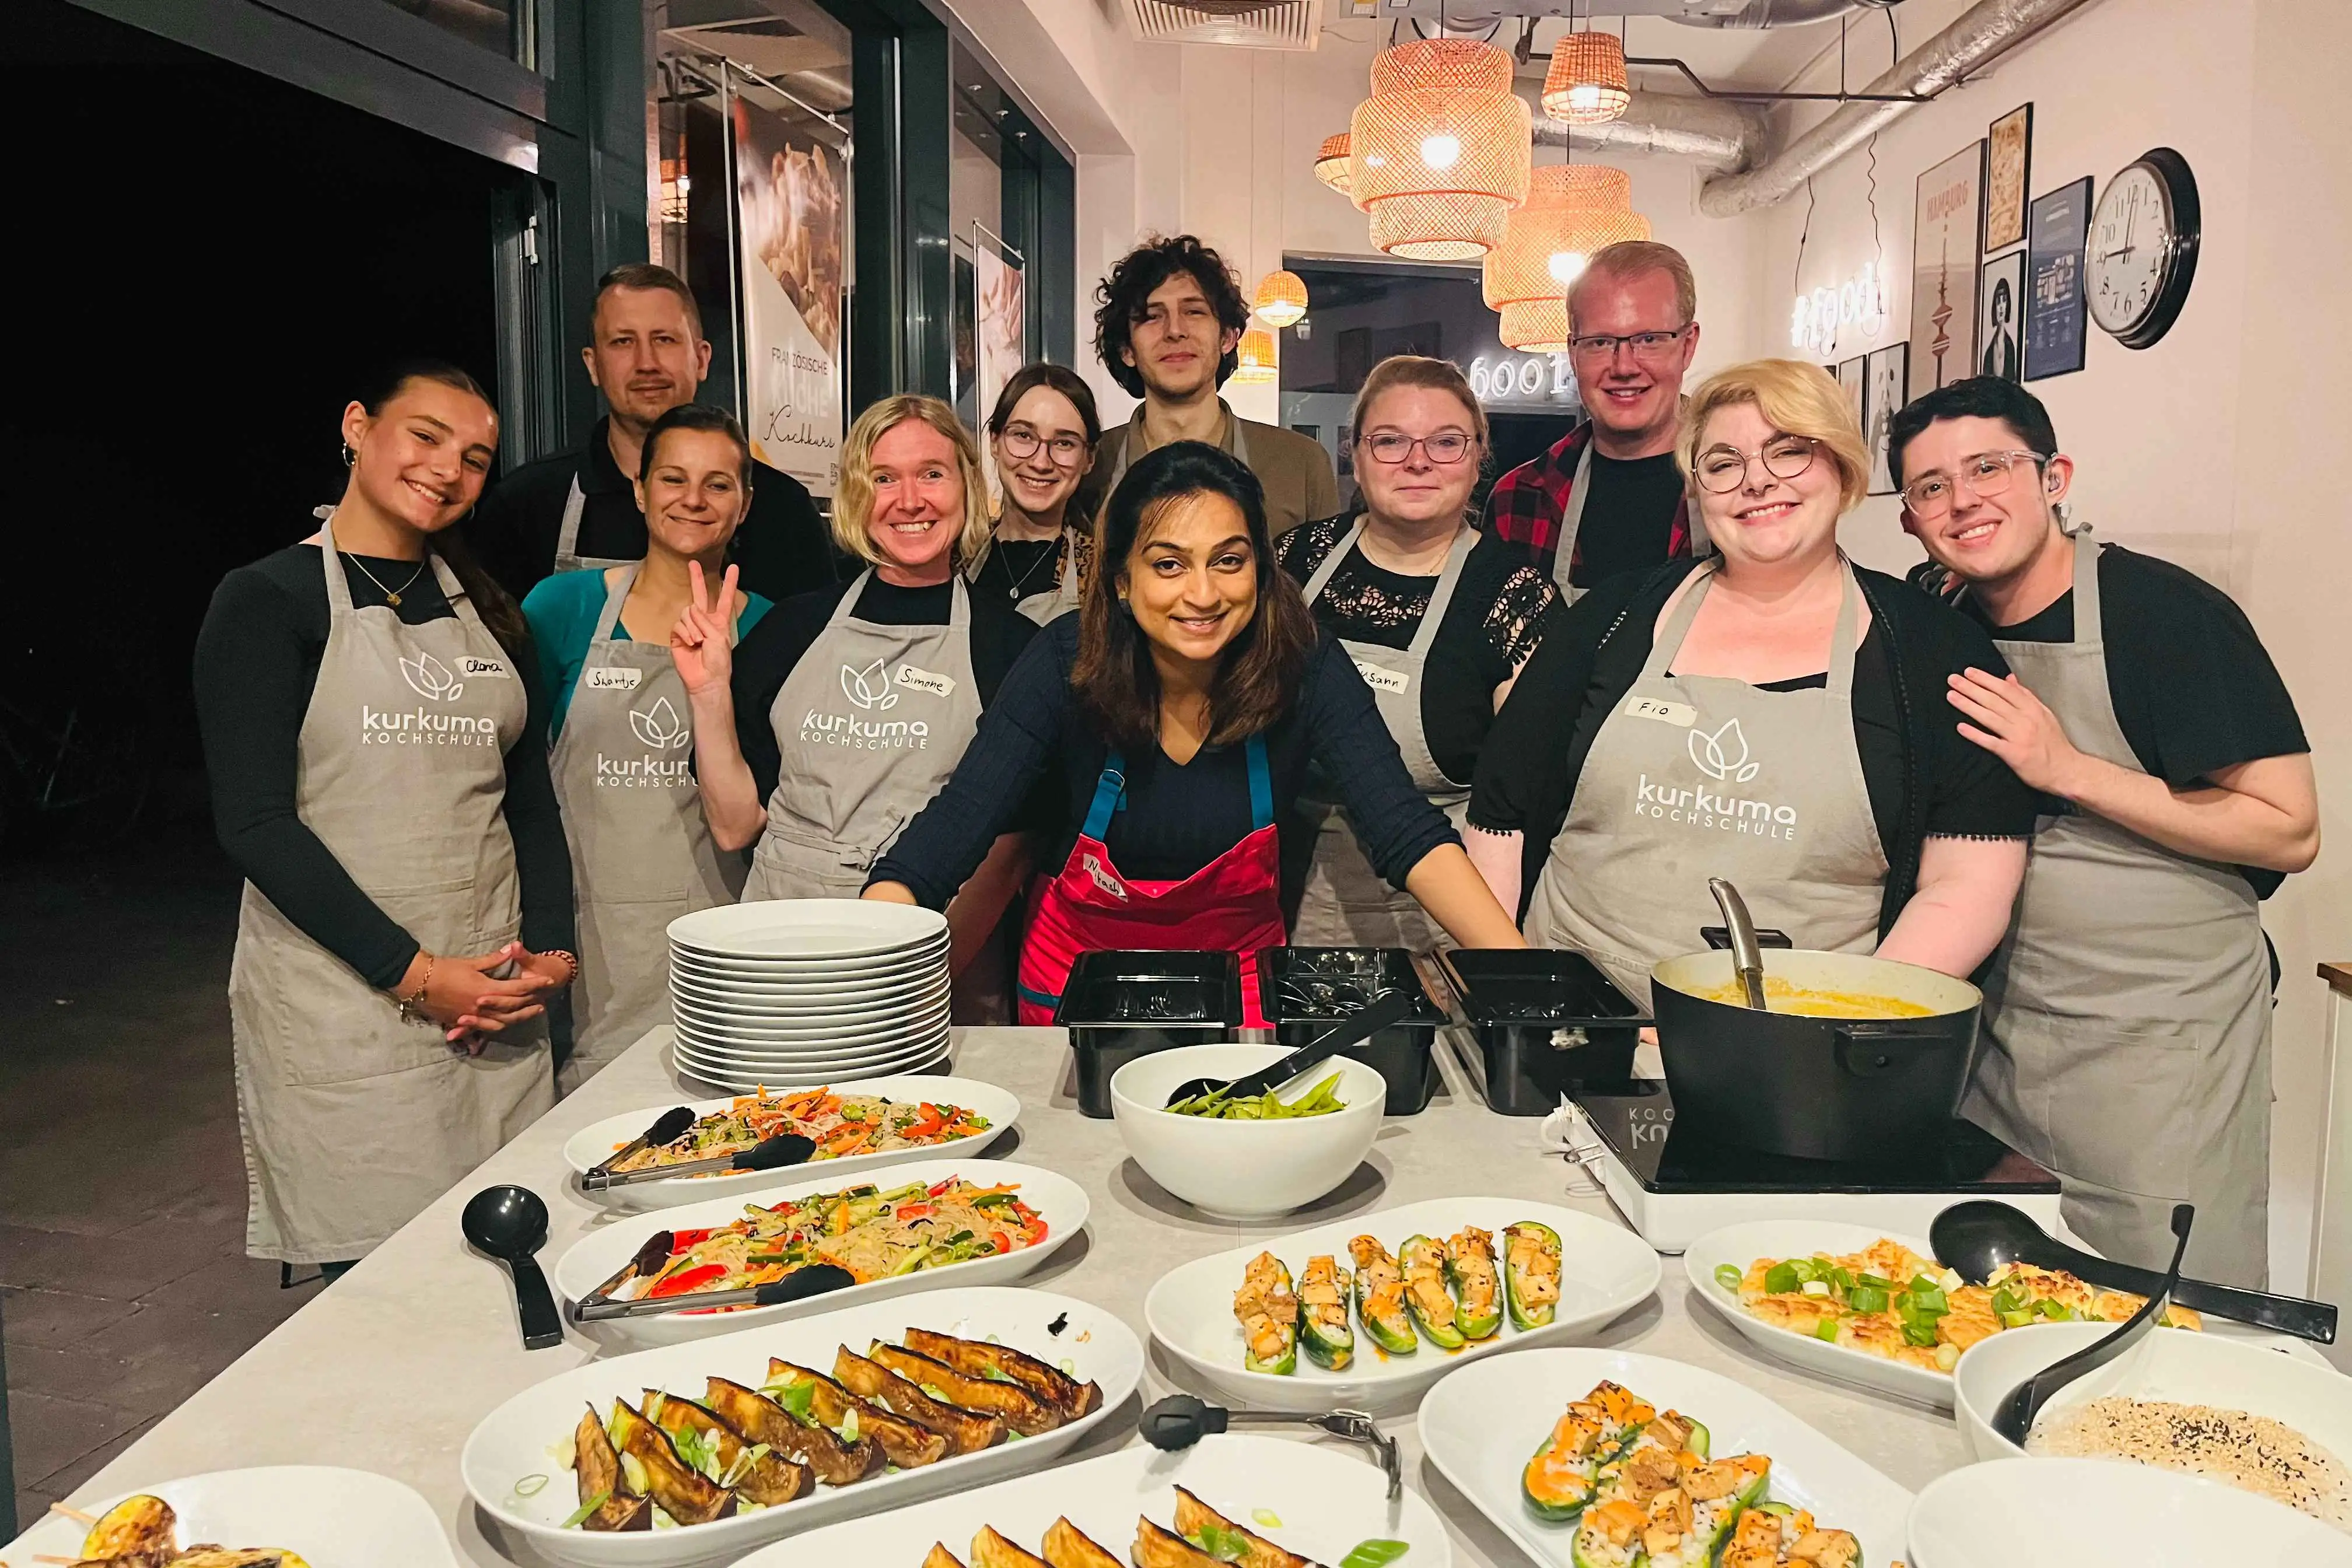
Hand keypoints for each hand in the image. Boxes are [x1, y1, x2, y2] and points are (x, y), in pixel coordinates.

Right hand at [396, 944, 554, 1055]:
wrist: (418, 982)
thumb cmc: (445, 968)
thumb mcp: (471, 963)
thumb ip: (495, 959)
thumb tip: (513, 948)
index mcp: (487, 989)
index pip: (518, 988)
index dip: (535, 984)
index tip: (549, 981)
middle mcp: (482, 1006)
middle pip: (513, 1008)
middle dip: (530, 1005)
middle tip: (543, 1002)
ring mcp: (472, 1017)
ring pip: (501, 1022)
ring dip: (517, 1019)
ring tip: (528, 1014)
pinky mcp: (461, 1022)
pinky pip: (483, 1028)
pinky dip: (495, 1027)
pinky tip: (503, 1026)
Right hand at [669, 561, 740, 695]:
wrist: (706, 679)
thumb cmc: (718, 661)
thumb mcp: (718, 637)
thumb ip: (706, 621)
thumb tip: (692, 609)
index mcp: (719, 620)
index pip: (725, 598)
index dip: (729, 583)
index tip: (733, 567)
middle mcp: (704, 620)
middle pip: (700, 595)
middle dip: (696, 579)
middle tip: (693, 563)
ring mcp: (690, 627)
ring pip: (687, 612)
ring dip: (694, 627)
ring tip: (699, 641)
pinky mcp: (677, 635)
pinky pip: (679, 625)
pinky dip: (686, 633)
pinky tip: (691, 643)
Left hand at [1946, 667, 2086, 796]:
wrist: (2066, 770)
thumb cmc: (2054, 743)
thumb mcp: (2044, 714)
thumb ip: (2026, 696)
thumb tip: (2010, 679)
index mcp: (2032, 709)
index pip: (2005, 689)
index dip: (1986, 679)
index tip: (1969, 672)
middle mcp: (2025, 720)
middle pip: (1994, 700)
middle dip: (1971, 688)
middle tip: (1953, 679)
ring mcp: (2019, 737)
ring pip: (1990, 717)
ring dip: (1968, 705)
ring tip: (1951, 696)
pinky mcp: (2014, 754)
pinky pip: (1991, 742)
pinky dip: (1976, 734)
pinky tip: (1961, 727)